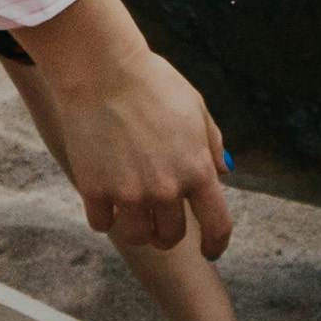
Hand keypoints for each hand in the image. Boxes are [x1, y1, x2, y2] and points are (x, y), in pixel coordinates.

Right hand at [21, 0, 235, 258]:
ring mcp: (129, 193)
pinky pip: (103, 223)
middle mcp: (167, 188)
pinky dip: (105, 215)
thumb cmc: (152, 82)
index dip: (216, 244)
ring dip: (136, 228)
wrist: (103, 69)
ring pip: (137, 236)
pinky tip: (105, 197)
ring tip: (131, 210)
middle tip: (159, 219)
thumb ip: (212, 143)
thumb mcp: (195, 107)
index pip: (217, 225)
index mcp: (197, 169)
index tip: (210, 251)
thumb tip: (224, 172)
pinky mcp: (95, 190)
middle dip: (168, 232)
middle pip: (171, 236)